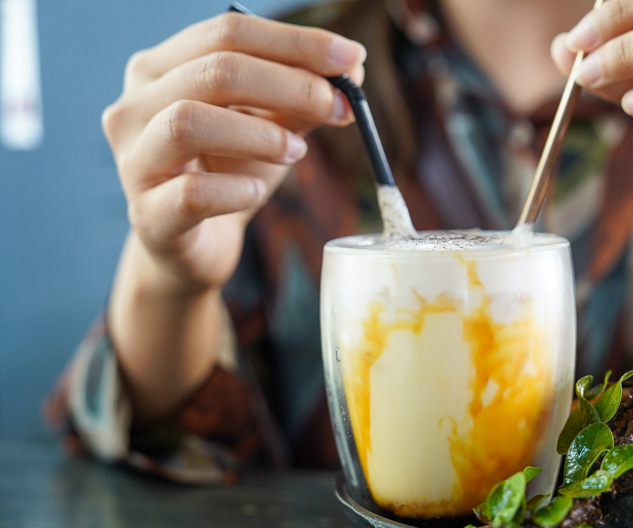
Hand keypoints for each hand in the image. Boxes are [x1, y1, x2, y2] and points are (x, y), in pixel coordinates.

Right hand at [103, 12, 365, 291]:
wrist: (194, 245)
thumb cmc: (226, 173)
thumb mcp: (268, 127)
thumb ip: (302, 98)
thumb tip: (352, 70)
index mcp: (162, 68)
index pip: (228, 31)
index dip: (295, 42)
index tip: (352, 58)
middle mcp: (135, 105)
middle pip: (214, 70)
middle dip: (289, 84)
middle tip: (338, 106)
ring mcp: (135, 159)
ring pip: (188, 122)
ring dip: (260, 134)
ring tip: (298, 153)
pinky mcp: (148, 214)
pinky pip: (192, 192)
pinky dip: (235, 190)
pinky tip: (257, 192)